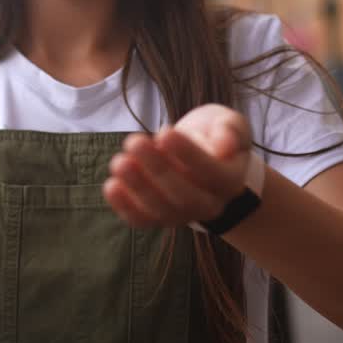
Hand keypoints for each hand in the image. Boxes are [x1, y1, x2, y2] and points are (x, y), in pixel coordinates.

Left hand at [103, 104, 252, 228]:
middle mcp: (209, 204)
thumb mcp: (229, 123)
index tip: (164, 133)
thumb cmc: (214, 134)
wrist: (202, 157)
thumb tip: (225, 146)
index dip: (188, 154)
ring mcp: (183, 215)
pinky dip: (124, 207)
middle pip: (184, 195)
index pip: (210, 171)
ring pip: (161, 210)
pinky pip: (142, 220)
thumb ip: (231, 131)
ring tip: (119, 162)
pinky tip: (111, 186)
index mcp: (229, 180)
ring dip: (137, 188)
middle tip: (134, 142)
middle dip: (157, 169)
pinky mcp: (159, 218)